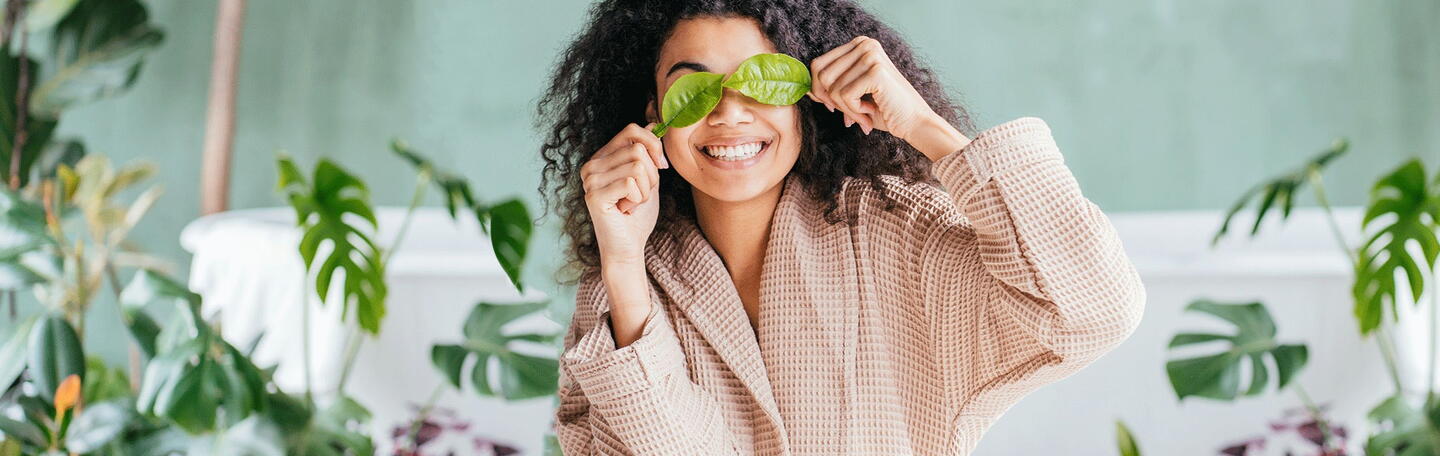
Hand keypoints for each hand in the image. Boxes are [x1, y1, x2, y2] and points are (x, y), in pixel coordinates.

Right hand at [581, 123, 667, 265]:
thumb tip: (653, 123)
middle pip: (638, 150)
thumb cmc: (637, 215)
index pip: (632, 131)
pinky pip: (631, 183)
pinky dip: (638, 199)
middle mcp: (592, 165)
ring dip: (645, 189)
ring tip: (632, 203)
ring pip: (637, 166)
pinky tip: (626, 210)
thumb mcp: (647, 177)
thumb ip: (646, 152)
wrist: (628, 247)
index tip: (661, 166)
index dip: (653, 145)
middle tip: (640, 195)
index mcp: (602, 157)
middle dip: (652, 175)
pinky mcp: (594, 195)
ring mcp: (590, 180)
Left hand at [809, 36, 967, 157]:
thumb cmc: (883, 110)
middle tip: (848, 116)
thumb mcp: (851, 94)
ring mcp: (870, 55)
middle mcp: (864, 44)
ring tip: (864, 114)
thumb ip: (830, 87)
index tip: (833, 107)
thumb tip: (805, 91)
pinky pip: (844, 96)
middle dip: (831, 102)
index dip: (818, 90)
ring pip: (832, 89)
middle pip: (821, 75)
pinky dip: (854, 112)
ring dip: (845, 110)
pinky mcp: (875, 71)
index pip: (818, 64)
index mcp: (858, 45)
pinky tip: (871, 113)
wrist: (913, 122)